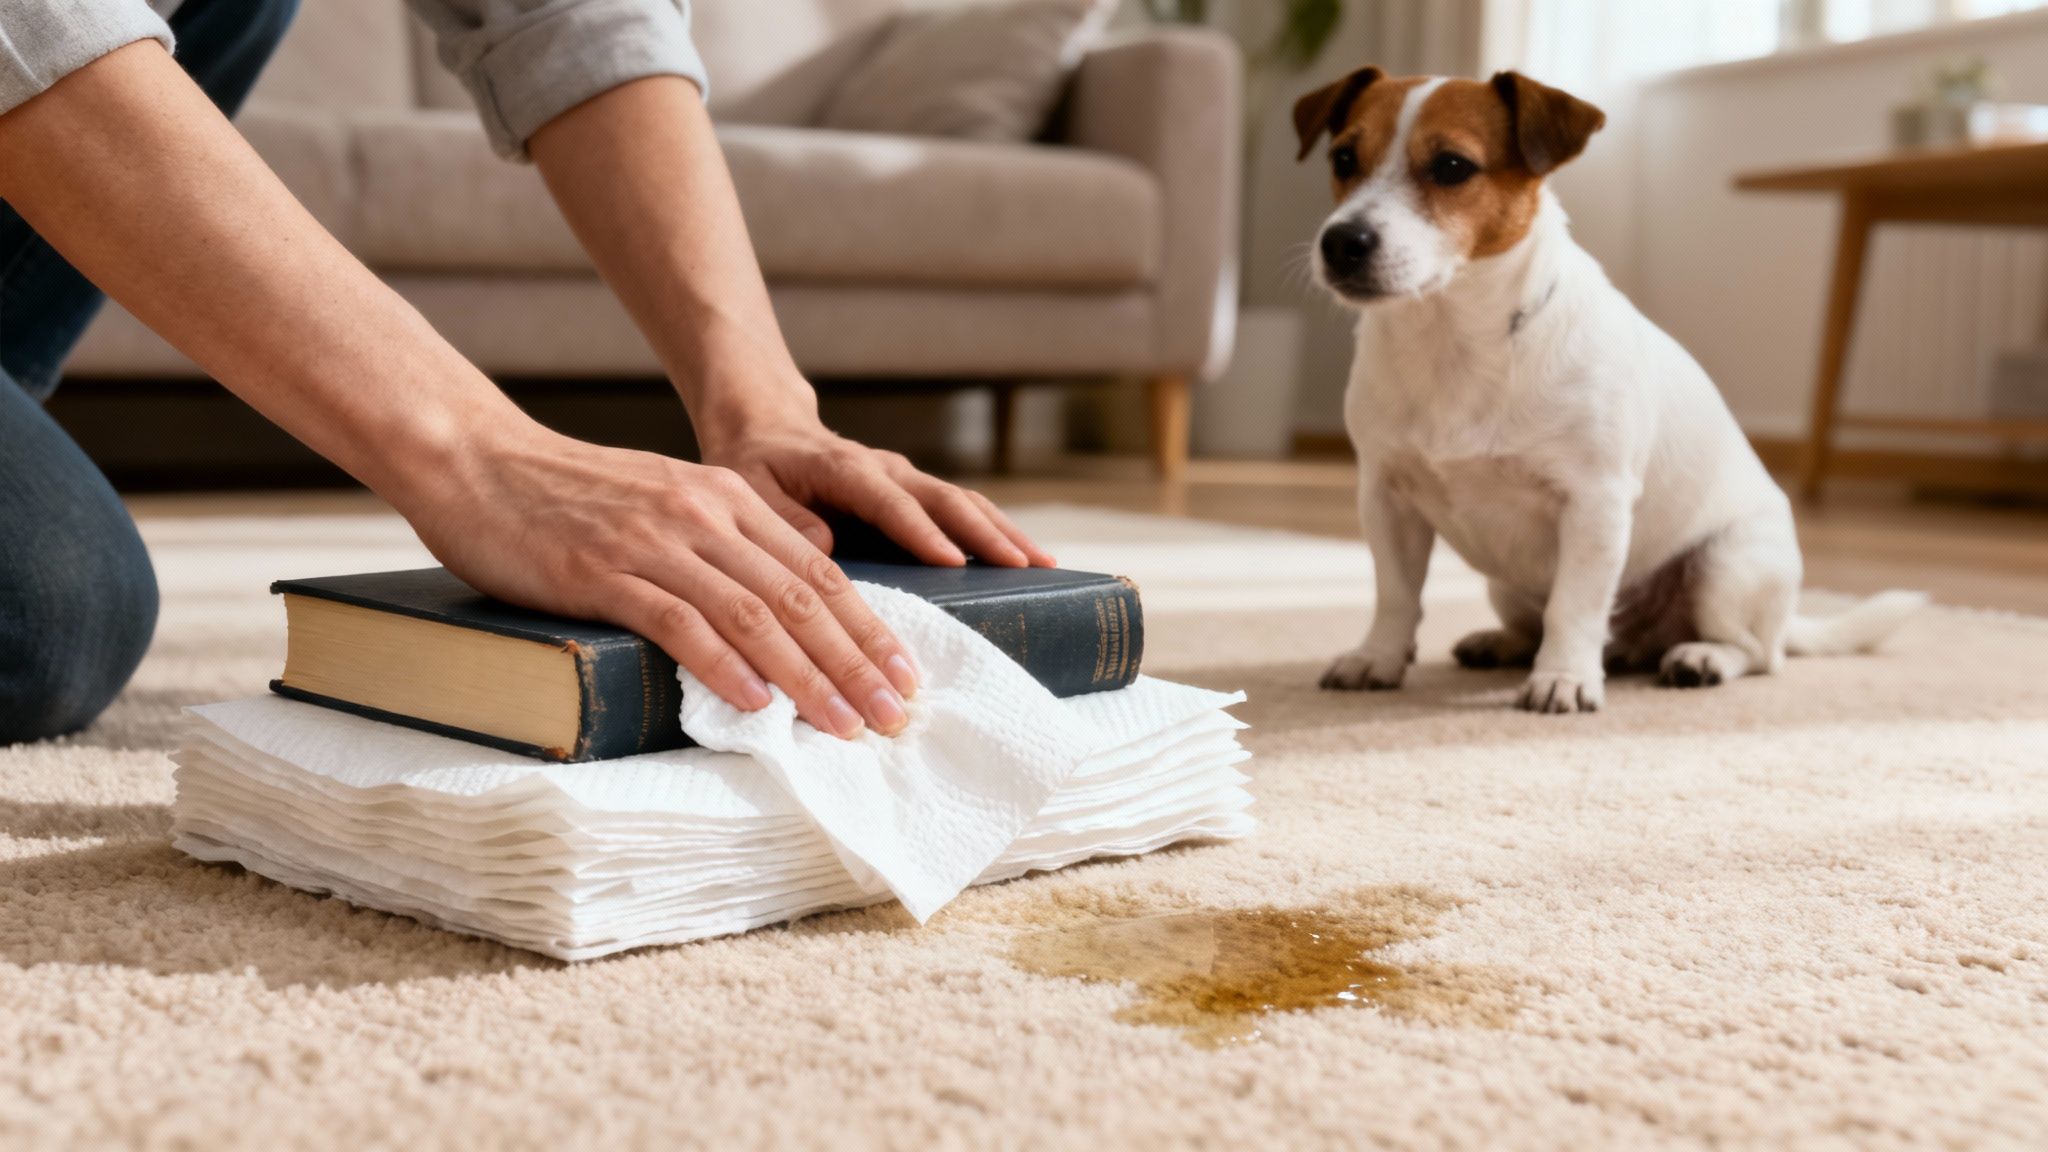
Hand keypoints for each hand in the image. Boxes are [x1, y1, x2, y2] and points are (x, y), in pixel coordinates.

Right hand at [394, 425, 920, 738]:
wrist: (476, 460)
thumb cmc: (568, 494)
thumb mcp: (665, 500)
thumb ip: (723, 542)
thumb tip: (779, 603)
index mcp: (727, 500)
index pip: (819, 573)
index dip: (869, 629)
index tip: (906, 678)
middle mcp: (703, 517)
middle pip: (800, 598)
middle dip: (856, 663)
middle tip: (895, 716)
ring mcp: (653, 544)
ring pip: (752, 616)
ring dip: (805, 677)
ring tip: (842, 725)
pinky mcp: (600, 573)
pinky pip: (677, 622)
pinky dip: (723, 666)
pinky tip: (754, 704)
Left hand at [700, 417, 1055, 569]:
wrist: (769, 430)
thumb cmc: (756, 464)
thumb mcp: (751, 488)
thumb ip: (784, 517)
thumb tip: (824, 549)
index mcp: (846, 468)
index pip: (892, 503)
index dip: (922, 532)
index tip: (953, 563)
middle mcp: (886, 469)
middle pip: (947, 499)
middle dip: (988, 533)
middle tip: (1027, 567)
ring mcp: (907, 479)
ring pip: (965, 502)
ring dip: (1005, 532)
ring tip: (1045, 567)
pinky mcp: (916, 493)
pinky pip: (963, 510)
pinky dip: (996, 532)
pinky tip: (1025, 561)